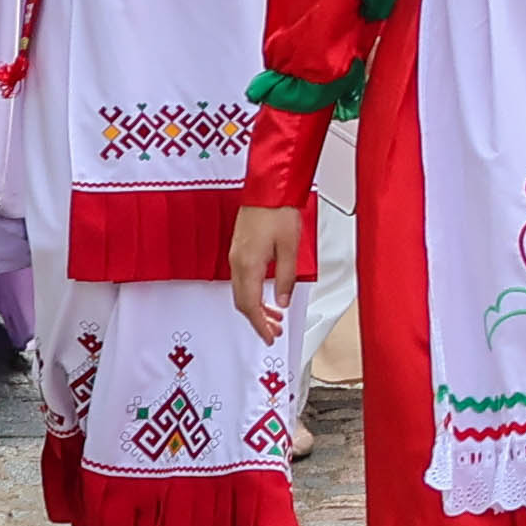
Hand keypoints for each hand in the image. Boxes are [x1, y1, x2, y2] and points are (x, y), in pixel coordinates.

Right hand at [226, 201, 303, 339]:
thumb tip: (283, 301)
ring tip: (273, 316)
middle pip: (243, 302)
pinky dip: (252, 293)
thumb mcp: (290, 249)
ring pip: (241, 292)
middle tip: (274, 329)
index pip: (250, 306)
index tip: (270, 336)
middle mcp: (237, 263)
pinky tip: (265, 294)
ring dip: (256, 307)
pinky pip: (241, 280)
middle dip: (258, 320)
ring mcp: (236, 256)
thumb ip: (286, 278)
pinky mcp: (238, 250)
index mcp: (248, 265)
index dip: (260, 325)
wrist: (268, 190)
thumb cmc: (278, 212)